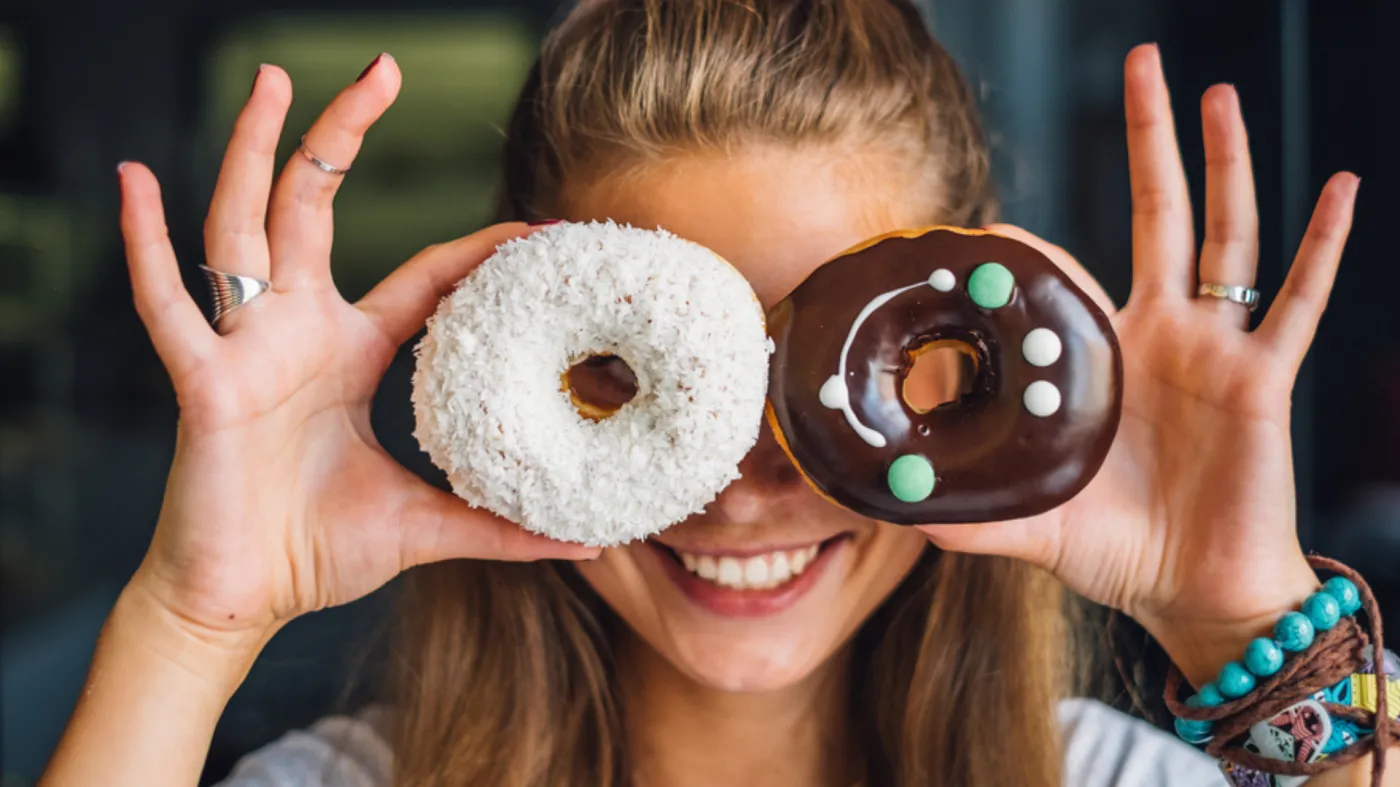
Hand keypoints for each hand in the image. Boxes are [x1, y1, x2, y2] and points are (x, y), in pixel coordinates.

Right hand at [122, 56, 595, 647]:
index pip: (422, 277)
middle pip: (318, 207)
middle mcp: (296, 332)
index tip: (535, 224)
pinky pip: (166, 304)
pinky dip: (145, 245)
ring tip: (271, 78)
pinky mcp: (203, 381)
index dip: (476, 249)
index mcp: (348, 352)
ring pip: (246, 226)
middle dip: (344, 135)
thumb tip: (582, 540)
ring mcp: (246, 348)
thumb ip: (499, 528)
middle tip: (382, 69)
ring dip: (255, 150)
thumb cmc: (316, 551)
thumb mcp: (426, 526)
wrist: (240, 600)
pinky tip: (135, 179)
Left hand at [919, 44, 1359, 682]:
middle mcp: (1162, 337)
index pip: (1069, 277)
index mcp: (1104, 360)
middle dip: (1151, 144)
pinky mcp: (1262, 379)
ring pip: (1225, 237)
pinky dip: (1322, 247)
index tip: (988, 226)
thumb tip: (895, 512)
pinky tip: (1338, 188)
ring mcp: (1215, 350)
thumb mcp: (1033, 524)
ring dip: (1224, 165)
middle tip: (1143, 65)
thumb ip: (972, 514)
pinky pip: (1299, 303)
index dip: (1035, 251)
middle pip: (1159, 217)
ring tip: (1217, 95)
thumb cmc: (1118, 550)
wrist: (1195, 590)